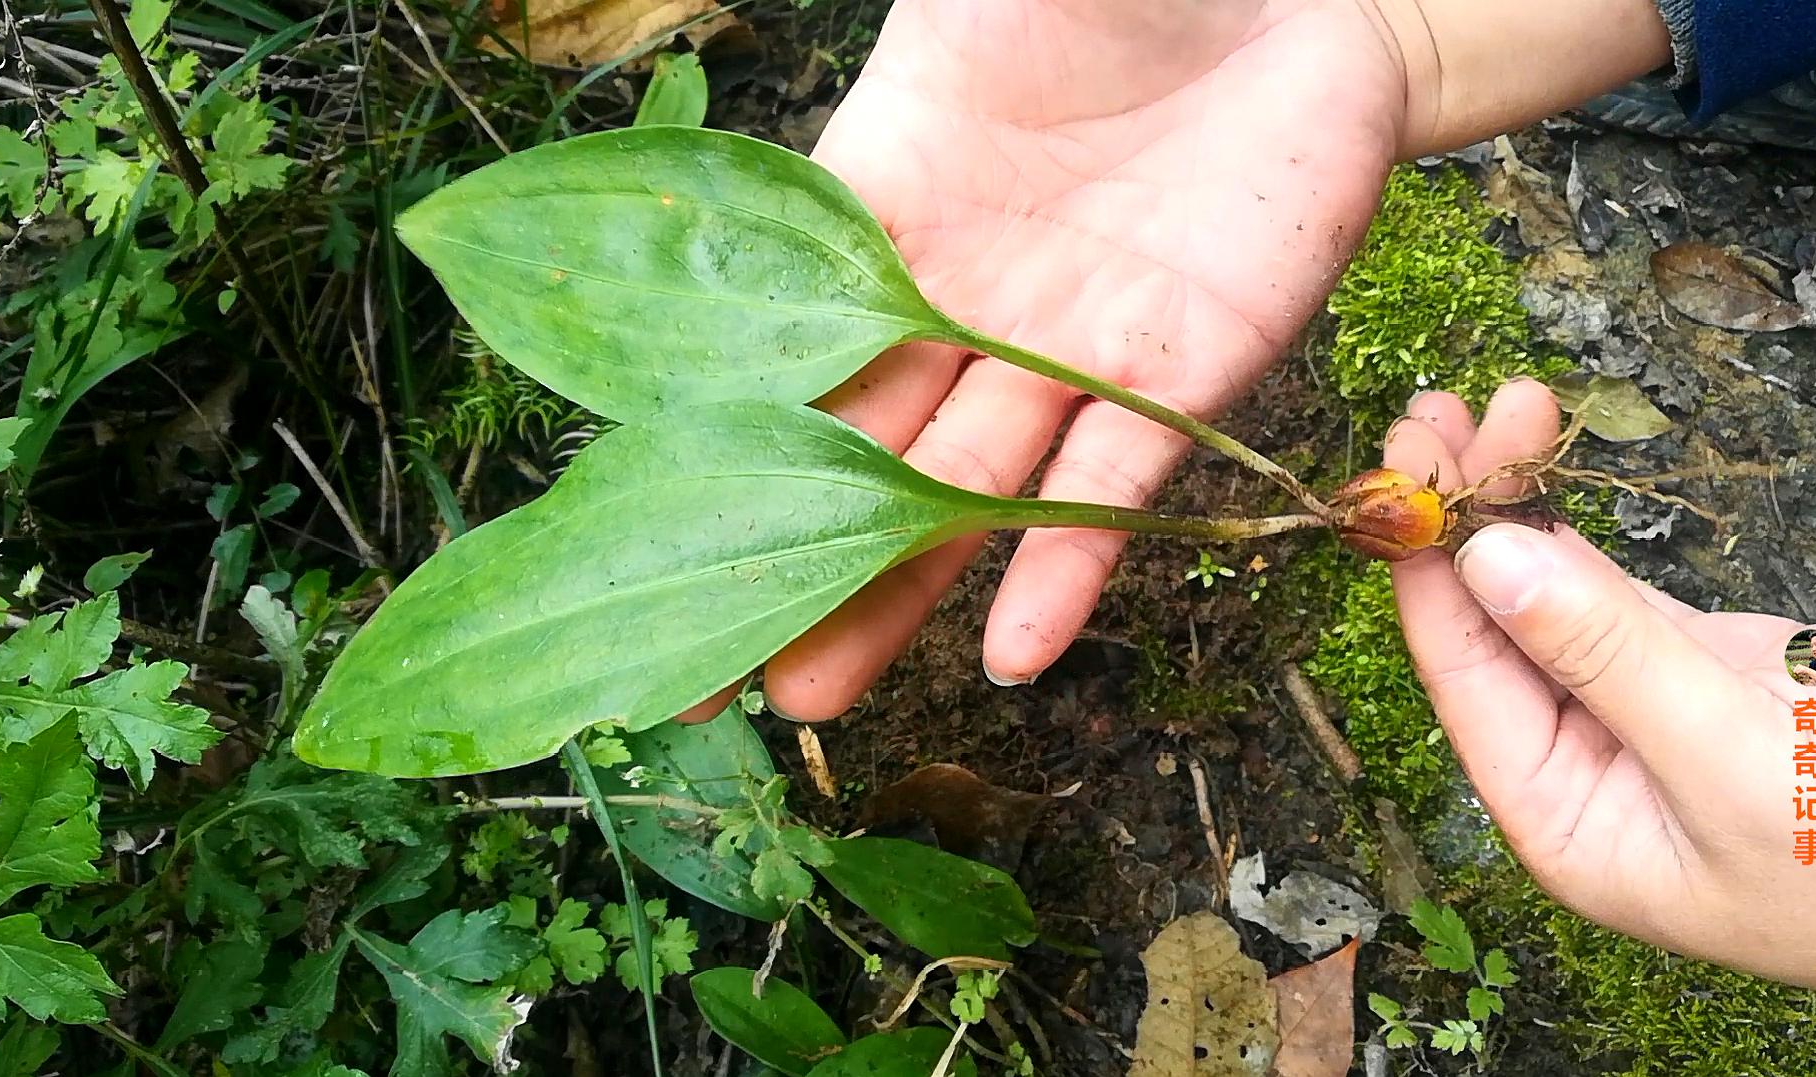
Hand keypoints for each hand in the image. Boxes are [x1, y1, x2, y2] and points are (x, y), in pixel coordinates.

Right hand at [740, 0, 1411, 718]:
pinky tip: (1009, 653)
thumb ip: (875, 94)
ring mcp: (1066, 346)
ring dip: (894, 588)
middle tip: (704, 663)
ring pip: (965, 489)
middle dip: (785, 550)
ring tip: (814, 689)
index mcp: (887, 209)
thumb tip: (729, 139)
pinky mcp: (1182, 372)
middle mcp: (962, 299)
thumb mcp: (967, 4)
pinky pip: (1113, 482)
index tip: (634, 529)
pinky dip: (1063, 564)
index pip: (778, 343)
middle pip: (856, 444)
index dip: (706, 437)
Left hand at [1389, 383, 1815, 994]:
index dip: (1427, 567)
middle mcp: (1584, 770)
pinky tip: (1538, 462)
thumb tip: (1487, 559)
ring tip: (1490, 405)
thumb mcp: (1732, 758)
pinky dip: (1579, 529)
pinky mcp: (1706, 669)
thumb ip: (1609, 656)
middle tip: (1432, 409)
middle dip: (1463, 516)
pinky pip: (1614, 591)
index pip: (1465, 679)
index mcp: (1564, 822)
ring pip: (1551, 597)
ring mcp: (1643, 713)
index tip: (1404, 467)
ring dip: (1516, 504)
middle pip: (1494, 626)